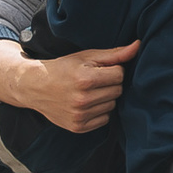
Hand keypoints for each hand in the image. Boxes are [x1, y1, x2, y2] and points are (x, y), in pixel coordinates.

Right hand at [0, 36, 135, 132]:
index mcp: (85, 79)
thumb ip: (114, 54)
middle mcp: (82, 99)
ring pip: (112, 105)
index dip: (112, 70)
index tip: (99, 69)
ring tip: (88, 92)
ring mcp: (80, 115)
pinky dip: (99, 112)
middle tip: (93, 80)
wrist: (34, 87)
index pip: (119, 74)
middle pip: (118, 91)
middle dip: (110, 84)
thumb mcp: (86, 56)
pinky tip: (86, 104)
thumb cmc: (63, 68)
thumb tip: (138, 45)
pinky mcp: (78, 127)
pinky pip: (104, 120)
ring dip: (105, 98)